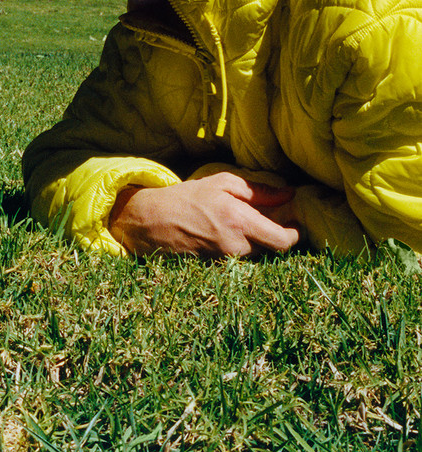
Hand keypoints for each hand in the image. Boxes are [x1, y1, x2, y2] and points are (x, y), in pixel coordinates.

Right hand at [108, 173, 299, 258]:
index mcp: (240, 221)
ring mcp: (226, 260)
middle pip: (271, 249)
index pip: (282, 241)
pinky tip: (227, 233)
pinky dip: (240, 247)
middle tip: (270, 219)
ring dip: (256, 241)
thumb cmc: (188, 197)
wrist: (153, 221)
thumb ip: (259, 190)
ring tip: (241, 224)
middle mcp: (236, 246)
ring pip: (255, 254)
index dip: (296, 235)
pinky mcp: (217, 268)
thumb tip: (289, 194)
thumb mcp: (222, 183)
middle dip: (273, 235)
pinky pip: (239, 259)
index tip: (297, 224)